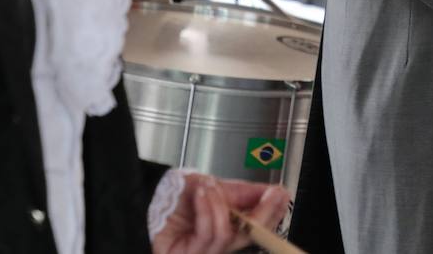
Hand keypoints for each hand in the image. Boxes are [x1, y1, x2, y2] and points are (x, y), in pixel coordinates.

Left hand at [151, 173, 289, 253]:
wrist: (150, 199)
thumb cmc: (176, 197)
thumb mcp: (215, 188)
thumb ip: (243, 193)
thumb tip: (272, 192)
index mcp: (228, 227)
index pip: (257, 227)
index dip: (273, 213)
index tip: (282, 195)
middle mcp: (218, 243)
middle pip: (249, 236)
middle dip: (263, 214)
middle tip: (271, 194)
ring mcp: (203, 251)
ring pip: (226, 234)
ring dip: (220, 204)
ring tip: (209, 186)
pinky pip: (206, 233)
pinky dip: (206, 209)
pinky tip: (201, 193)